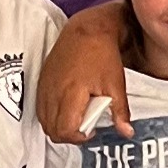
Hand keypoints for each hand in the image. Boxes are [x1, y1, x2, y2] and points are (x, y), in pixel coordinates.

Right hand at [37, 4, 131, 139]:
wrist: (87, 30)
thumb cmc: (102, 55)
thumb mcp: (116, 85)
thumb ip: (120, 112)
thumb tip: (126, 132)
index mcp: (71, 94)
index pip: (64, 130)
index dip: (78, 137)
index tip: (92, 131)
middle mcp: (53, 92)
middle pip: (51, 130)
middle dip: (69, 135)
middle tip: (86, 127)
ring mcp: (45, 87)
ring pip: (43, 121)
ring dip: (59, 126)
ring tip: (78, 117)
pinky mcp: (41, 82)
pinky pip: (40, 108)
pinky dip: (51, 115)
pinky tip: (68, 108)